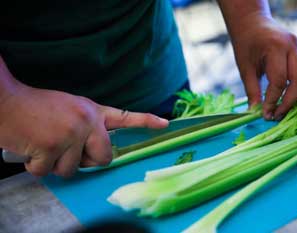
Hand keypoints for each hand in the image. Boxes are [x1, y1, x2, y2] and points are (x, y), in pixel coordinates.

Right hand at [0, 62, 167, 176]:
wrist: (7, 101)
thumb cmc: (36, 107)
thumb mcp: (70, 109)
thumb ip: (86, 127)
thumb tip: (91, 155)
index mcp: (92, 112)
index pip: (125, 117)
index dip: (146, 121)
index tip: (165, 124)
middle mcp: (87, 122)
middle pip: (103, 158)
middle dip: (87, 161)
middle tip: (67, 150)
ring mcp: (71, 135)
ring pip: (73, 170)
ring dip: (56, 164)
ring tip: (44, 143)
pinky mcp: (53, 147)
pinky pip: (49, 172)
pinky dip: (37, 165)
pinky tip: (31, 147)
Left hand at [232, 14, 296, 119]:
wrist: (253, 25)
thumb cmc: (246, 46)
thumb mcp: (245, 68)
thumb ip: (252, 90)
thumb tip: (255, 112)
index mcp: (275, 48)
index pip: (279, 80)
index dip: (273, 100)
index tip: (266, 115)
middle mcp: (293, 46)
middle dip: (289, 101)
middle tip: (278, 115)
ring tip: (290, 107)